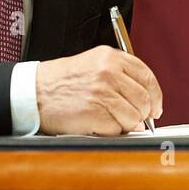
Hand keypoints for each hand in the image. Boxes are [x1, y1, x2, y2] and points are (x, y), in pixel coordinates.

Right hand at [36, 45, 162, 135]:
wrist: (33, 92)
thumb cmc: (60, 81)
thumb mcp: (92, 64)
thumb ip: (119, 75)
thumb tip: (144, 99)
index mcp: (110, 57)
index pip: (147, 76)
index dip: (155, 95)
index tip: (155, 107)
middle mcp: (108, 72)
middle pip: (144, 99)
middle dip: (142, 114)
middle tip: (133, 120)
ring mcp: (102, 93)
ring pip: (134, 118)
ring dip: (124, 124)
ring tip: (106, 120)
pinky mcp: (94, 113)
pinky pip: (117, 130)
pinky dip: (110, 132)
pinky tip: (95, 124)